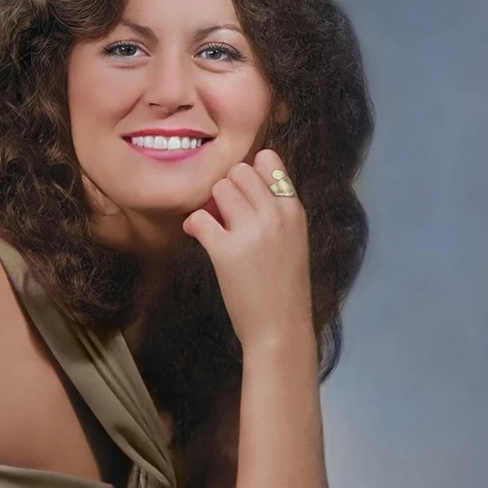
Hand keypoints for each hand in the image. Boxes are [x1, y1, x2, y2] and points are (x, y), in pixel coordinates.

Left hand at [183, 149, 313, 350]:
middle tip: (226, 214)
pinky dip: (194, 225)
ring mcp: (251, 231)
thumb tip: (242, 178)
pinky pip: (199, 217)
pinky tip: (200, 237)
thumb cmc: (285, 286)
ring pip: (219, 188)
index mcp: (293, 209)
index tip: (244, 196)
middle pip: (238, 170)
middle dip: (226, 188)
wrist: (281, 328)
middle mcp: (275, 214)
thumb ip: (274, 208)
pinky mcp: (226, 251)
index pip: (267, 159)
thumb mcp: (293, 238)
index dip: (248, 174)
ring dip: (211, 205)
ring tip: (216, 227)